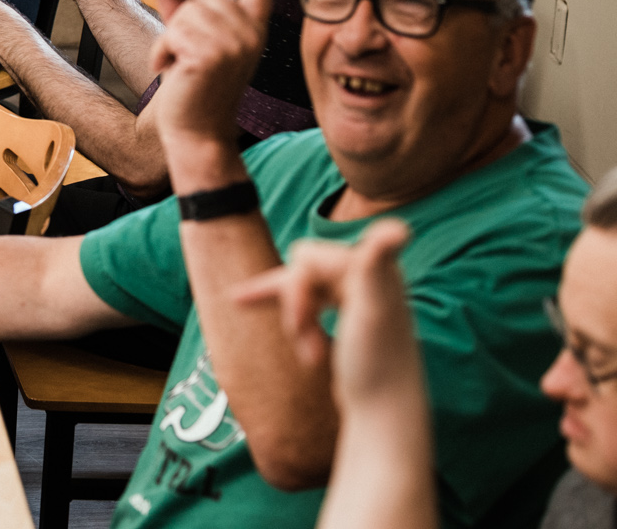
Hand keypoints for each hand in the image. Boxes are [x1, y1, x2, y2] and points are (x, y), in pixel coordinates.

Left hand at [144, 0, 279, 159]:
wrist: (197, 134)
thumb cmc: (193, 90)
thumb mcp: (191, 43)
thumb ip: (180, 9)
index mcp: (251, 28)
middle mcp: (250, 33)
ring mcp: (235, 44)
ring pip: (182, 14)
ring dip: (166, 39)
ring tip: (177, 66)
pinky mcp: (212, 56)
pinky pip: (171, 34)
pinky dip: (161, 53)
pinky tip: (172, 75)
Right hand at [233, 219, 418, 408]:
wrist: (384, 417)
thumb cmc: (377, 367)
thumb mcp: (372, 312)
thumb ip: (376, 264)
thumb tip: (400, 226)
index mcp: (374, 270)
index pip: (308, 258)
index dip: (296, 290)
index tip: (299, 326)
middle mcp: (370, 278)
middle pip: (303, 271)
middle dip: (295, 305)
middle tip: (302, 341)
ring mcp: (358, 299)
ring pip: (301, 288)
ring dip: (295, 318)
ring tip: (308, 354)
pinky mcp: (347, 318)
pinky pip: (306, 302)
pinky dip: (284, 310)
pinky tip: (242, 302)